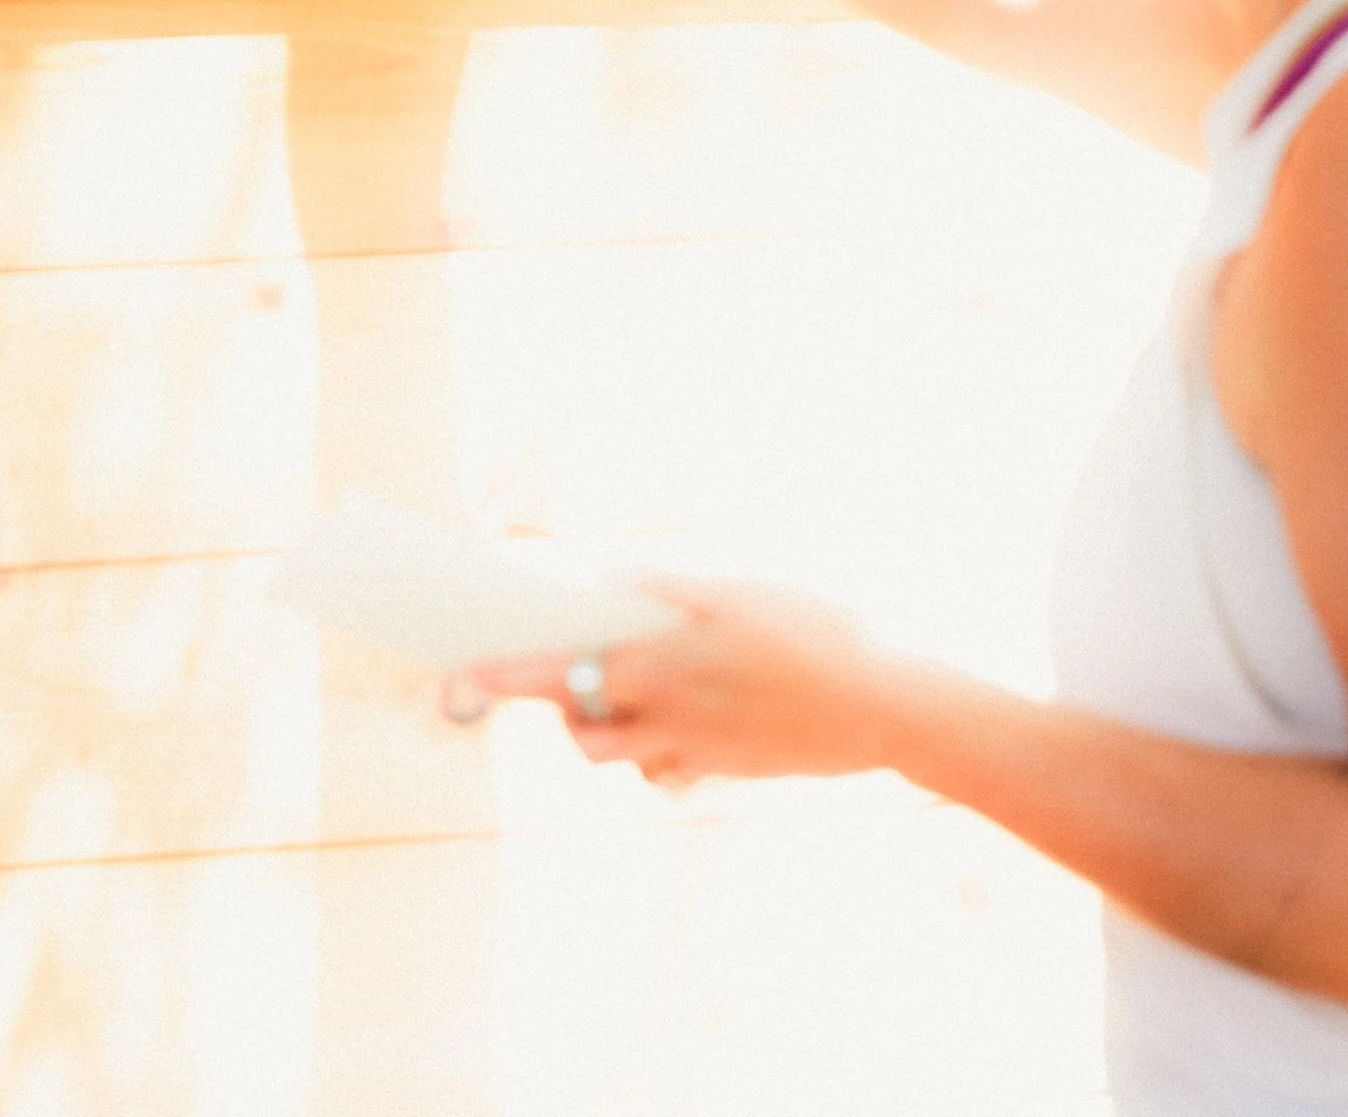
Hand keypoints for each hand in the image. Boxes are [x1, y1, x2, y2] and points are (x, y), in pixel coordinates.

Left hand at [464, 582, 904, 789]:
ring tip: (598, 686)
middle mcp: (670, 714)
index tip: (461, 670)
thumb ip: (670, 589)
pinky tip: (659, 715)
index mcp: (666, 661)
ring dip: (590, 723)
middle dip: (539, 698)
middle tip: (507, 675)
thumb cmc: (816, 631)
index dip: (506, 672)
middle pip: (576, 720)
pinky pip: (660, 767)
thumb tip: (611, 580)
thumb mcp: (741, 592)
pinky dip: (647, 745)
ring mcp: (695, 749)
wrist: (886, 709)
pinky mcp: (722, 768)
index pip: (563, 669)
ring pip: (612, 750)